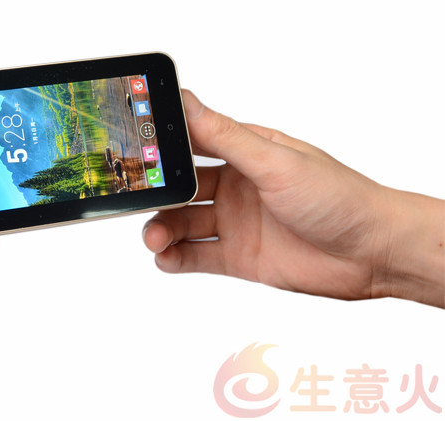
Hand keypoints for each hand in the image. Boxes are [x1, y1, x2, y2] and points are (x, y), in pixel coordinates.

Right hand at [143, 90, 443, 306]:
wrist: (371, 253)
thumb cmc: (337, 197)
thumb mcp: (274, 162)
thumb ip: (226, 137)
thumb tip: (187, 101)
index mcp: (246, 153)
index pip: (194, 144)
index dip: (164, 149)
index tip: (136, 153)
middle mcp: (237, 187)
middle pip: (182, 188)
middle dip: (157, 195)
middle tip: (137, 201)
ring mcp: (236, 223)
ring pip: (183, 224)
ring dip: (162, 229)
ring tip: (154, 238)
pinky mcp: (239, 258)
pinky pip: (196, 256)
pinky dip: (175, 258)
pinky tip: (166, 258)